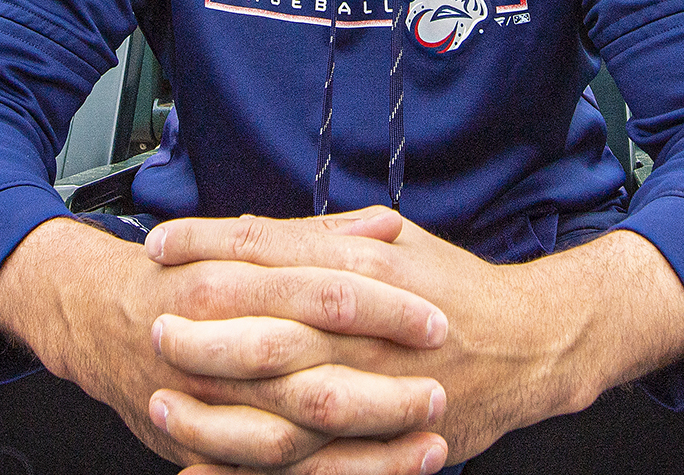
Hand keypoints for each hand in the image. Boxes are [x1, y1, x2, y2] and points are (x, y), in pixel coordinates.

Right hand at [0, 214, 451, 471]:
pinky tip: (383, 472)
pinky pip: (271, 474)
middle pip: (313, 370)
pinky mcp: (204, 445)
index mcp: (231, 280)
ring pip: (296, 435)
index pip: (321, 290)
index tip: (436, 319)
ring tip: (430, 436)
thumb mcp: (246, 247)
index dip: (384, 307)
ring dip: (368, 442)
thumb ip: (317, 238)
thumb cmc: (185, 277)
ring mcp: (208, 402)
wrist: (97, 318)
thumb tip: (385, 229)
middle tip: (440, 384)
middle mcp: (215, 343)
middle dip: (383, 384)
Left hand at [149, 210, 683, 469]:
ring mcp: (379, 393)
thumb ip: (324, 236)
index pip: (275, 251)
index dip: (211, 246)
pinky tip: (204, 467)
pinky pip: (313, 465)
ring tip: (165, 396)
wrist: (530, 348)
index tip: (159, 244)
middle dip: (209, 327)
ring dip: (222, 403)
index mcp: (369, 269)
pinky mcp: (385, 444)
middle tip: (153, 320)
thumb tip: (251, 232)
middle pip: (276, 328)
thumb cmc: (454, 289)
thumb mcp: (394, 241)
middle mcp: (372, 330)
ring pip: (289, 404)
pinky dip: (256, 471)